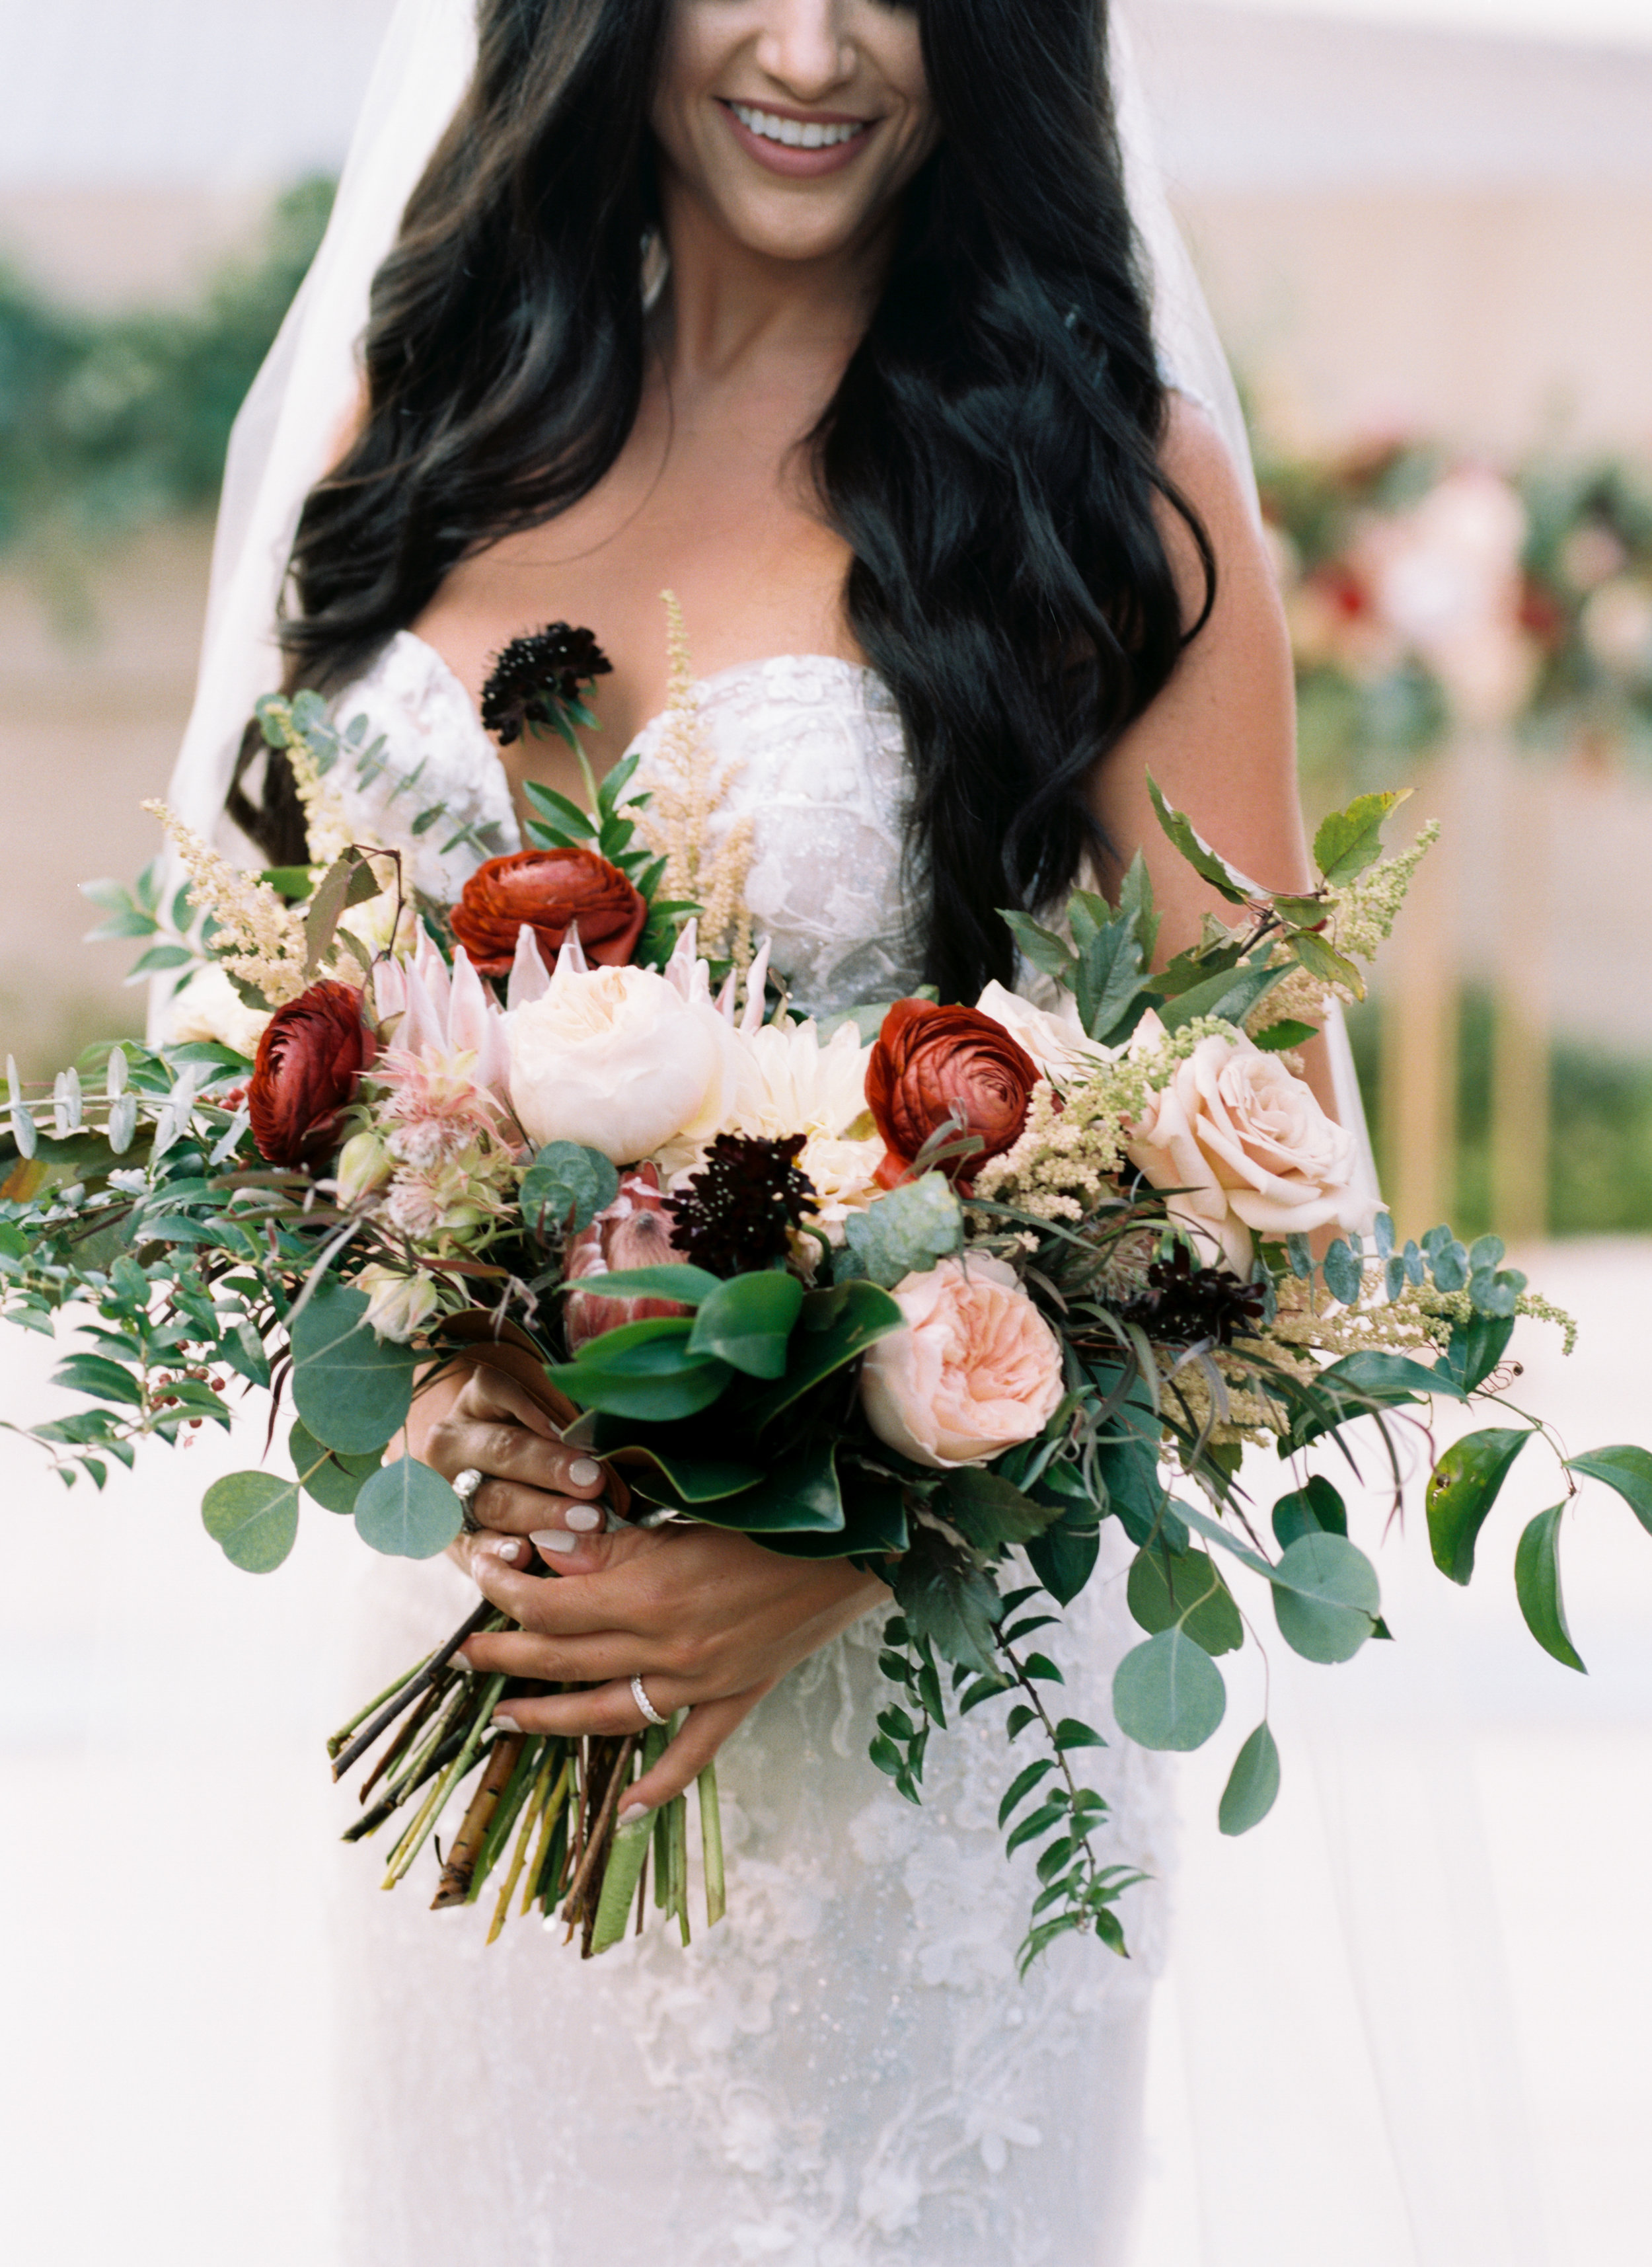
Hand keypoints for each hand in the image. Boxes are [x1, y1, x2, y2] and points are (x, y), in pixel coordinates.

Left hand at [409, 1363, 890, 1816]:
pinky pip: (694, 1752)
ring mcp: (704, 1681)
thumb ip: (613, 1547)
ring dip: (553, 1719)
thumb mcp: (684, 1519)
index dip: (507, 1591)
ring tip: (509, 1720)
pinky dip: (662, 1786)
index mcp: (650, 1596)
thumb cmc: (771, 1514)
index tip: (480, 1576)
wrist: (857, 1544)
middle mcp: (670, 1649)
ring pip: (611, 1712)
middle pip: (566, 1660)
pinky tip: (631, 1812)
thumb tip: (547, 1555)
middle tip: (465, 1658)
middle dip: (507, 1656)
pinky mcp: (738, 1696)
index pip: (552, 1604)